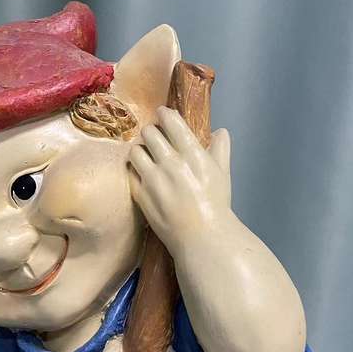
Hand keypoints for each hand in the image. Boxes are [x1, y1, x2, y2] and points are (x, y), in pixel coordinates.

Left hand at [128, 106, 231, 250]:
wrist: (200, 237)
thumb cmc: (215, 205)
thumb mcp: (222, 174)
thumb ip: (220, 150)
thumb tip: (220, 132)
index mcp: (192, 154)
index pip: (171, 122)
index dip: (164, 114)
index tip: (162, 114)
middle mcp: (171, 163)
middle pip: (149, 133)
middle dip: (151, 131)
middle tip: (153, 135)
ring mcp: (153, 179)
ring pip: (135, 150)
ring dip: (140, 148)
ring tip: (145, 153)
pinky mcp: (140, 194)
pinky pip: (130, 171)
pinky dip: (134, 168)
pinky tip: (141, 172)